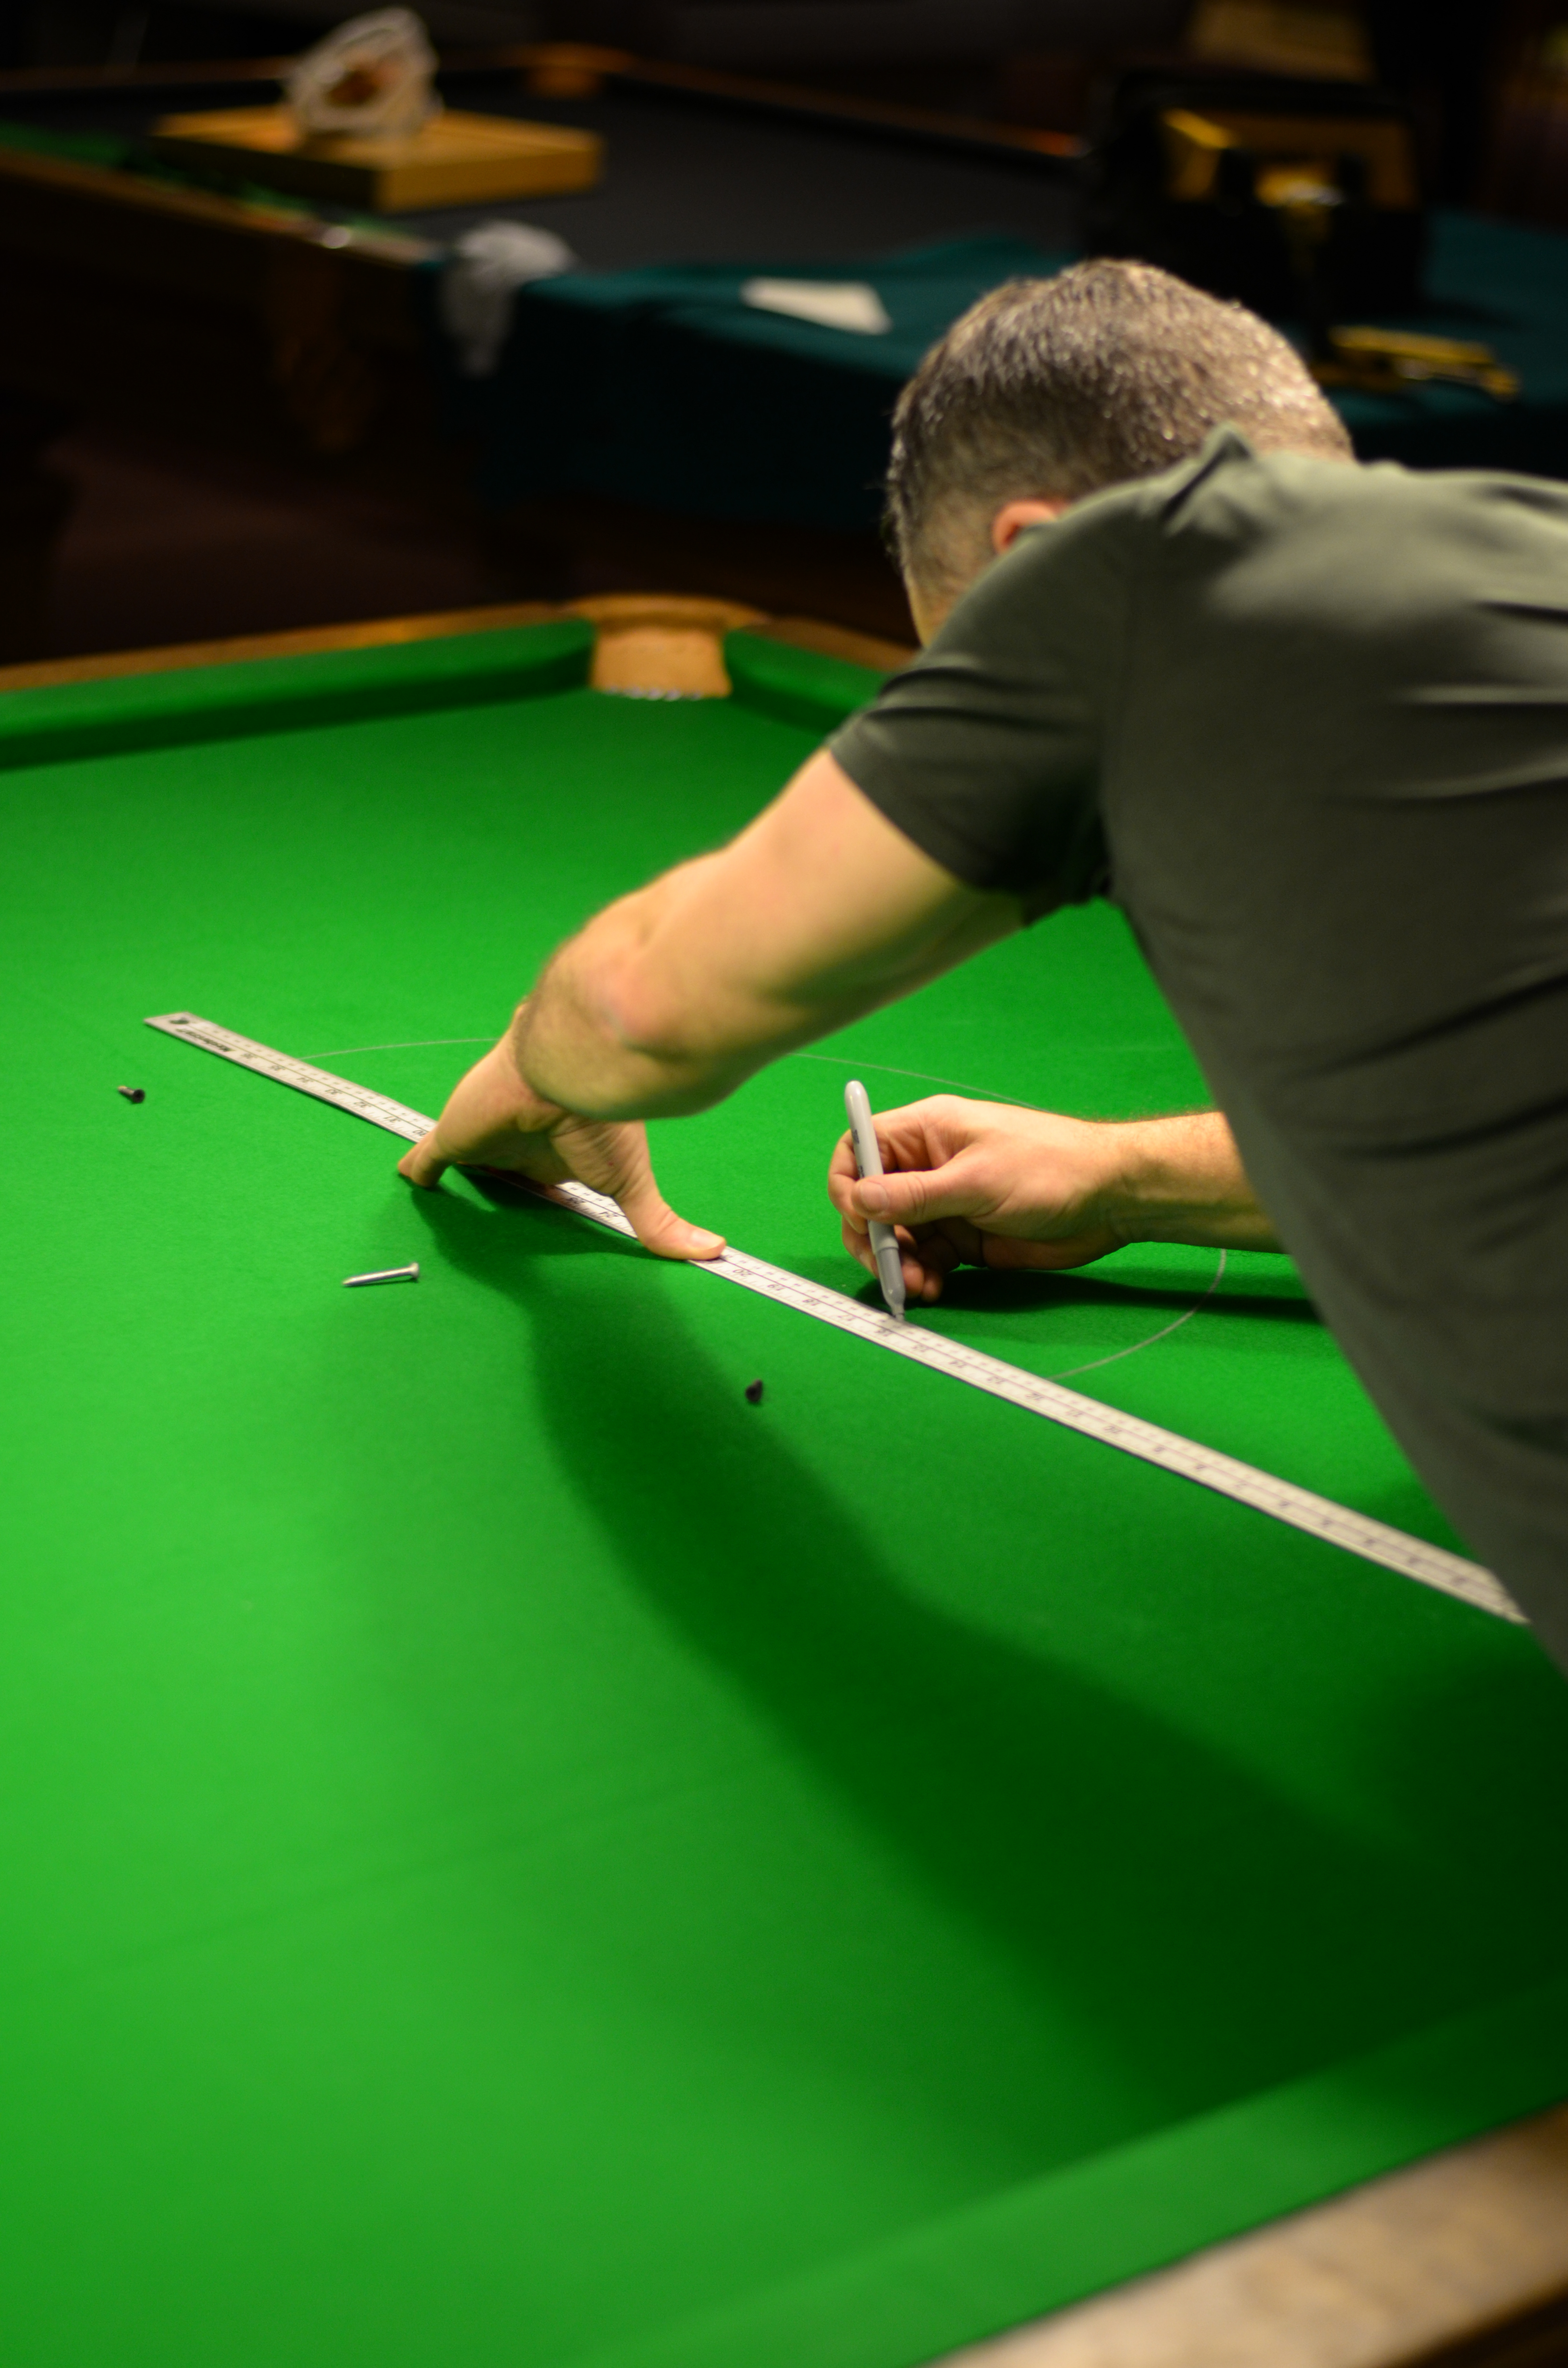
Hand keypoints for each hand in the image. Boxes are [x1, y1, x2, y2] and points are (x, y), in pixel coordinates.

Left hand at [398, 1038, 724, 1261]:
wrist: (565, 1069)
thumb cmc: (601, 1122)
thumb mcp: (629, 1183)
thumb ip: (658, 1223)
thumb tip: (715, 1252)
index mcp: (562, 1153)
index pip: (548, 1175)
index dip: (544, 1188)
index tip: (546, 1204)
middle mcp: (523, 1143)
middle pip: (505, 1166)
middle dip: (500, 1178)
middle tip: (495, 1205)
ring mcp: (486, 1139)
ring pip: (468, 1158)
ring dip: (461, 1171)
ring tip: (449, 1195)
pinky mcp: (452, 1139)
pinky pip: (427, 1159)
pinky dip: (419, 1169)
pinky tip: (410, 1176)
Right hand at [827, 1096, 1274, 1305]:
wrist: (1110, 1199)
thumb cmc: (1048, 1168)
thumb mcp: (976, 1181)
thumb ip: (915, 1195)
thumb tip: (857, 1199)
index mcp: (925, 1133)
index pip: (859, 1150)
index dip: (846, 1184)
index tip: (858, 1218)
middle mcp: (928, 1167)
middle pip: (870, 1203)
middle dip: (871, 1237)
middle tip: (888, 1267)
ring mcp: (944, 1204)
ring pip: (895, 1238)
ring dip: (896, 1265)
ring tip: (917, 1287)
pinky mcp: (963, 1238)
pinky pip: (925, 1260)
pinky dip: (921, 1277)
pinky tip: (933, 1290)